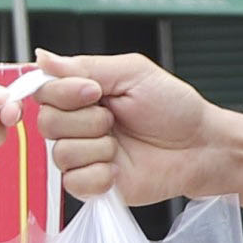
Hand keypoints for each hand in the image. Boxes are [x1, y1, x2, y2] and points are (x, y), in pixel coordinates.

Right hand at [33, 52, 224, 205]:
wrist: (199, 147)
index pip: (44, 92)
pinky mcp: (93, 185)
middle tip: (115, 120)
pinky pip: (74, 183)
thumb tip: (43, 56)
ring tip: (122, 144)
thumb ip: (86, 66)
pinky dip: (98, 175)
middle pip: (47, 123)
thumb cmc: (174, 108)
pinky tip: (118, 168)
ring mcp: (84, 156)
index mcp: (83, 94)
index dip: (63, 93)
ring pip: (61, 154)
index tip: (94, 92)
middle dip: (86, 121)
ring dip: (97, 148)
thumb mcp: (132, 73)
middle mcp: (78, 125)